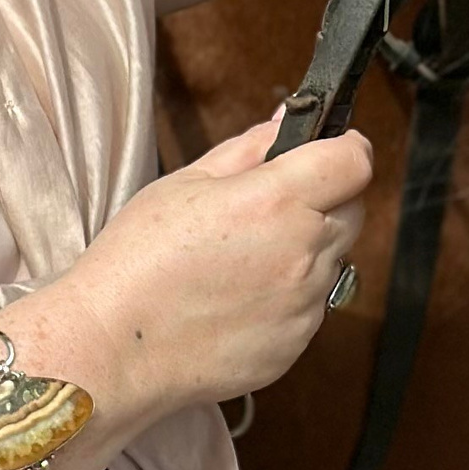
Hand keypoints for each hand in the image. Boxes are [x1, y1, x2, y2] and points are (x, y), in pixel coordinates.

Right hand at [22, 118, 375, 430]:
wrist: (114, 347)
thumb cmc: (136, 262)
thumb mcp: (186, 182)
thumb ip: (249, 149)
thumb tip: (286, 122)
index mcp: (276, 201)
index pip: (354, 161)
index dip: (345, 148)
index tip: (330, 149)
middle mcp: (303, 254)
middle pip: (353, 209)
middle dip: (327, 197)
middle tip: (272, 205)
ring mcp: (304, 306)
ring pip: (333, 260)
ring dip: (307, 249)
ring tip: (243, 259)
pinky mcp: (295, 346)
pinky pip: (311, 307)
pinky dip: (288, 295)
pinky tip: (238, 297)